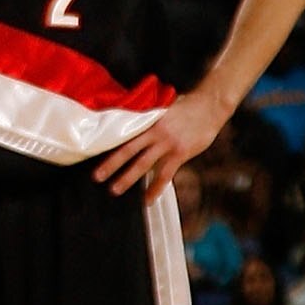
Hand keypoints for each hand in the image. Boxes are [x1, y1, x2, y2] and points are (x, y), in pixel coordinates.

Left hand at [93, 88, 226, 201]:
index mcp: (148, 119)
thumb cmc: (186, 106)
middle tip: (96, 176)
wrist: (210, 105)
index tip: (94, 154)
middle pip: (128, 150)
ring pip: (143, 163)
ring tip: (114, 189)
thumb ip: (149, 119)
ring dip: (127, 178)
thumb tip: (133, 126)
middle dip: (111, 164)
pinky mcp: (180, 152)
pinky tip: (147, 199)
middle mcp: (155, 131)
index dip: (110, 145)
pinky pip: (165, 174)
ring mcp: (168, 143)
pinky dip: (155, 188)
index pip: (124, 134)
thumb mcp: (163, 108)